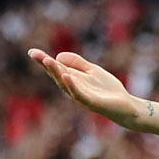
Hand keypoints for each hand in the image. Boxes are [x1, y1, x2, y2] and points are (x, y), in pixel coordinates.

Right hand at [28, 49, 142, 128]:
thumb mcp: (92, 71)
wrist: (127, 106)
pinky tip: (66, 76)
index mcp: (73, 80)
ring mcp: (82, 96)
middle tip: (35, 54)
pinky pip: (79, 94)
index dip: (44, 60)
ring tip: (48, 61)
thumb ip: (77, 63)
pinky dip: (72, 86)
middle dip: (46, 65)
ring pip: (65, 84)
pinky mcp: (91, 103)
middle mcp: (74, 88)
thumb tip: (58, 55)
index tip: (31, 52)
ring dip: (56, 73)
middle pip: (57, 75)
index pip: (57, 68)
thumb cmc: (108, 90)